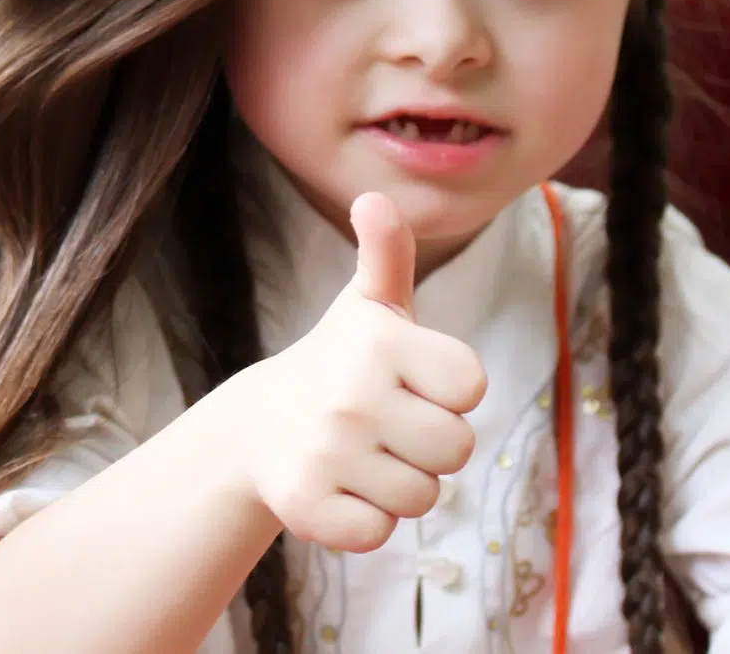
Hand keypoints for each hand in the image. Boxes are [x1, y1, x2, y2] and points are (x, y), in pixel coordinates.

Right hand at [221, 192, 485, 552]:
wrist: (258, 427)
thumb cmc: (340, 363)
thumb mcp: (369, 306)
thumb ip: (387, 252)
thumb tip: (373, 196)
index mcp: (379, 341)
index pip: (471, 387)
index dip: (448, 390)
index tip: (411, 380)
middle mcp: (351, 394)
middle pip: (456, 448)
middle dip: (429, 444)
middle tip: (388, 424)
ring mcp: (327, 453)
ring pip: (422, 496)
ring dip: (399, 483)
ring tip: (363, 455)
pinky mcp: (308, 507)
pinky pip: (379, 532)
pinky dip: (366, 519)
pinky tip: (342, 488)